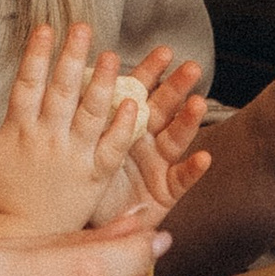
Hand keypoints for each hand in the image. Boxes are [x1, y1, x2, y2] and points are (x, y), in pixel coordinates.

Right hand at [0, 22, 154, 237]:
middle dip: (72, 57)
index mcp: (19, 130)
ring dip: (102, 83)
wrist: (20, 240)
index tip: (46, 28)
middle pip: (61, 91)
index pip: (27, 84)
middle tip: (84, 28)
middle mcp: (47, 139)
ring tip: (112, 57)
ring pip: (90, 114)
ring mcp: (72, 158)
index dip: (36, 55)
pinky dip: (122, 128)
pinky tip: (133, 105)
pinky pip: (111, 149)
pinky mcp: (94, 178)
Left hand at [92, 44, 213, 224]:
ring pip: (176, 138)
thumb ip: (81, 116)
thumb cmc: (81, 182)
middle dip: (178, 88)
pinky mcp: (166, 192)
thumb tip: (71, 77)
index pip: (139, 92)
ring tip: (198, 104)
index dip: (152, 73)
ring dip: (189, 120)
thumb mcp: (78, 144)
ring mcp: (158, 165)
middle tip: (191, 68)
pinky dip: (193, 170)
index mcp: (124, 125)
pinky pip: (181, 180)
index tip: (163, 52)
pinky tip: (204, 157)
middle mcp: (145, 141)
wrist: (87, 223)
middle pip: (164, 110)